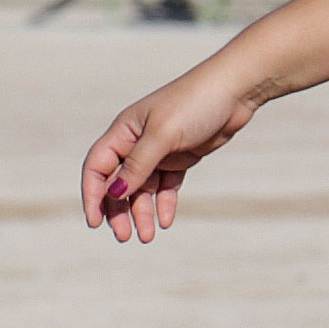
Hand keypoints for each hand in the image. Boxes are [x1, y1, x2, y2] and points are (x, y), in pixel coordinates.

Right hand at [79, 59, 266, 244]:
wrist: (235, 90)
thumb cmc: (195, 103)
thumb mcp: (163, 135)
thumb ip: (138, 164)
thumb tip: (114, 192)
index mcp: (124, 131)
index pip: (97, 167)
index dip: (93, 195)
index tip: (95, 222)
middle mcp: (137, 142)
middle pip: (119, 183)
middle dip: (119, 210)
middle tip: (125, 236)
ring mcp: (159, 150)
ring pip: (144, 188)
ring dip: (143, 212)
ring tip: (148, 236)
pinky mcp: (180, 157)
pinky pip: (167, 186)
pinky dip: (165, 203)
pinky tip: (166, 221)